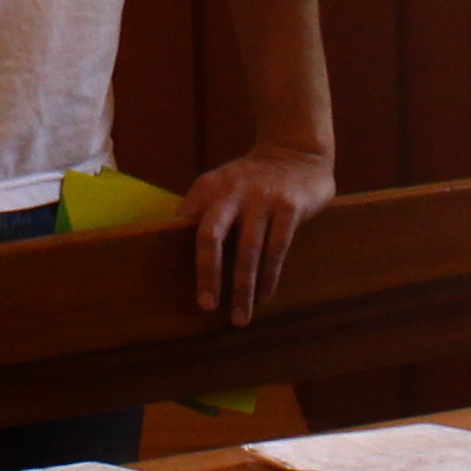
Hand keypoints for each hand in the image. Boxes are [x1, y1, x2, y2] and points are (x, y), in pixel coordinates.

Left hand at [181, 143, 332, 324]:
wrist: (298, 153)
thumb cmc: (252, 181)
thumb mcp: (222, 185)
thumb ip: (203, 211)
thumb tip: (176, 256)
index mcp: (209, 187)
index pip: (185, 226)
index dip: (177, 255)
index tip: (172, 286)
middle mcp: (232, 191)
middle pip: (210, 236)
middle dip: (207, 274)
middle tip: (207, 306)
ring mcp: (262, 198)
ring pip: (248, 250)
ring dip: (243, 288)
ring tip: (240, 317)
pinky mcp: (289, 206)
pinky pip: (277, 248)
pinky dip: (269, 276)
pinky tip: (265, 295)